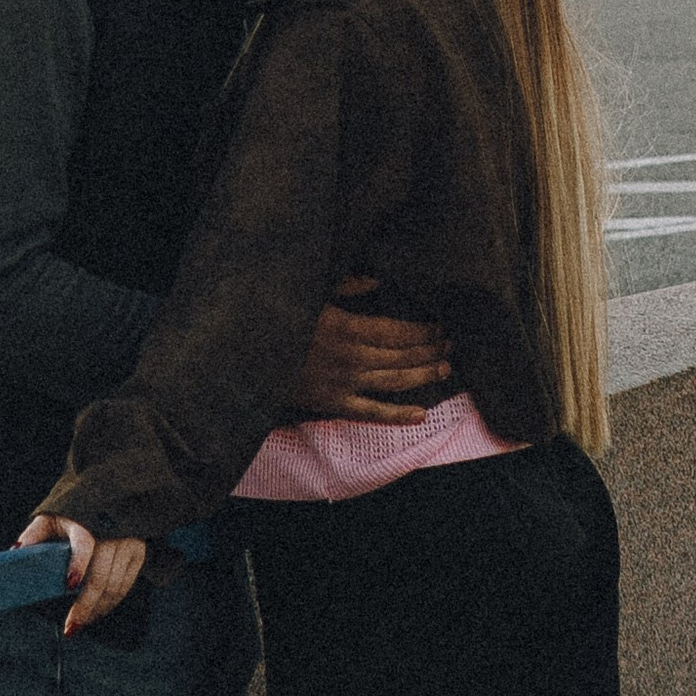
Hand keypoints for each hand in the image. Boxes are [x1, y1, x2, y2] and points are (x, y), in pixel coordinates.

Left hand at [17, 510, 147, 632]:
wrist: (112, 496)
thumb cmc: (74, 512)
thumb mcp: (52, 517)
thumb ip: (35, 534)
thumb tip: (15, 552)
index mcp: (86, 521)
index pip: (84, 545)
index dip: (78, 565)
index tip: (69, 585)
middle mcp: (111, 532)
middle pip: (100, 577)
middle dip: (85, 605)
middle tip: (71, 627)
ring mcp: (128, 543)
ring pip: (115, 586)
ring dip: (97, 609)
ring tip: (80, 623)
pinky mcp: (139, 552)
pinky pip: (126, 585)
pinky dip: (112, 603)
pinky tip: (98, 611)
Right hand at [291, 274, 451, 424]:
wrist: (245, 358)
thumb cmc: (279, 322)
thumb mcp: (310, 294)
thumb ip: (345, 286)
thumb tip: (376, 281)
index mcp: (345, 327)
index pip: (394, 331)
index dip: (421, 330)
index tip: (439, 327)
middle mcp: (349, 357)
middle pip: (400, 355)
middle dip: (429, 350)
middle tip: (450, 347)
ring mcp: (343, 383)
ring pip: (393, 381)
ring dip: (422, 375)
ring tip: (444, 370)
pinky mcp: (332, 404)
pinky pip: (371, 413)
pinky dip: (397, 415)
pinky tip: (421, 413)